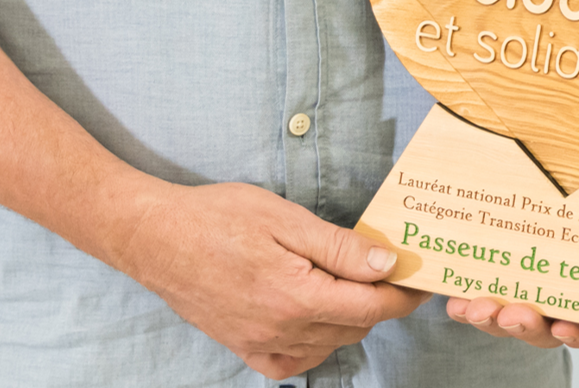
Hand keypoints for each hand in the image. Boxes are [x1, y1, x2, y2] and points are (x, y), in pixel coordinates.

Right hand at [110, 180, 427, 378]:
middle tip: (388, 271)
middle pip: (355, 327)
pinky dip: (313, 344)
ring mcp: (258, 343)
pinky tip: (315, 319)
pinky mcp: (241, 346)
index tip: (424, 281)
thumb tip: (388, 264)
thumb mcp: (287, 219)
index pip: (372, 307)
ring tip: (349, 283)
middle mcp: (280, 329)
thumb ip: (341, 247)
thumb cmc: (217, 217)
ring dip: (349, 320)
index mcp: (297, 297)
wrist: (154, 237)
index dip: (405, 296)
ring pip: (328, 344)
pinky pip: (290, 361)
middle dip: (380, 302)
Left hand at [444, 181, 578, 346]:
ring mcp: (518, 292)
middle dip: (528, 327)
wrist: (523, 169)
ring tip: (479, 305)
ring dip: (492, 319)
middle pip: (544, 328)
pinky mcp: (485, 283)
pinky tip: (456, 299)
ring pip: (506, 321)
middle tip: (515, 313)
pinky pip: (475, 307)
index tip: (564, 327)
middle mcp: (554, 296)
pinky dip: (466, 307)